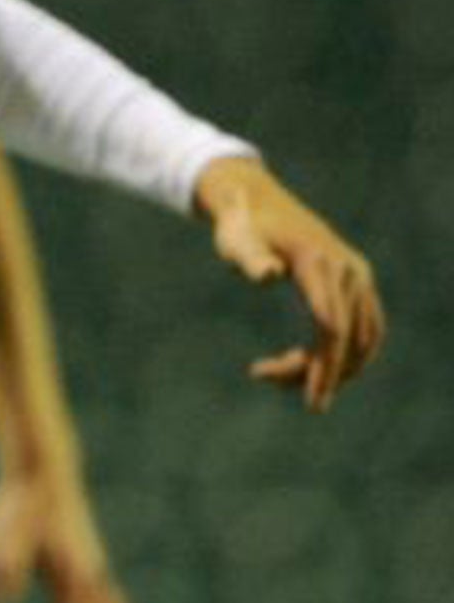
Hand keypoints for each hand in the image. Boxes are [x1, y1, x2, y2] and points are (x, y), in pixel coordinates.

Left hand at [194, 156, 385, 411]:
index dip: (323, 367)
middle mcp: (348, 270)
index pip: (331, 327)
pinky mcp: (358, 281)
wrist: (256, 201)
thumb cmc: (239, 226)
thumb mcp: (235, 239)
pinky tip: (314, 366)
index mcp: (319, 264)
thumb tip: (267, 276)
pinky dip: (348, 352)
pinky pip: (366, 327)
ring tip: (288, 377)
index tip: (312, 400)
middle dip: (323, 374)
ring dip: (336, 366)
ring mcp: (357, 275)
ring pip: (363, 337)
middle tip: (285, 391)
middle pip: (347, 337)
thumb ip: (248, 258)